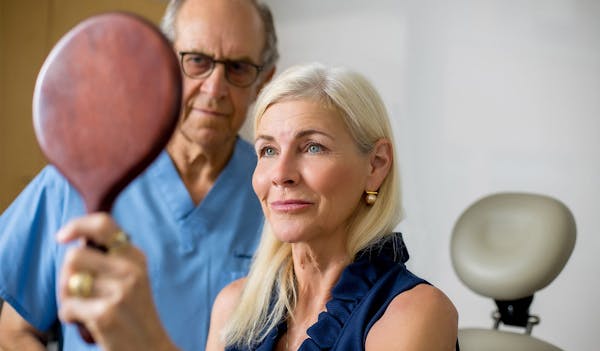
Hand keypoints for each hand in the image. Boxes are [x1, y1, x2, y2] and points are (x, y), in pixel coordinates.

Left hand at [57, 213, 177, 350]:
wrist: (150, 347)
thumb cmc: (134, 314)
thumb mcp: (132, 278)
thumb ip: (110, 258)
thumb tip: (75, 241)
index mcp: (136, 257)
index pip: (103, 224)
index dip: (77, 225)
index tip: (62, 236)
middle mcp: (130, 269)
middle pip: (74, 256)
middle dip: (65, 275)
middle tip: (75, 292)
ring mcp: (120, 291)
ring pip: (68, 282)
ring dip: (66, 297)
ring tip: (81, 307)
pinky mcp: (106, 313)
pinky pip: (67, 307)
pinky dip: (69, 317)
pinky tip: (85, 322)